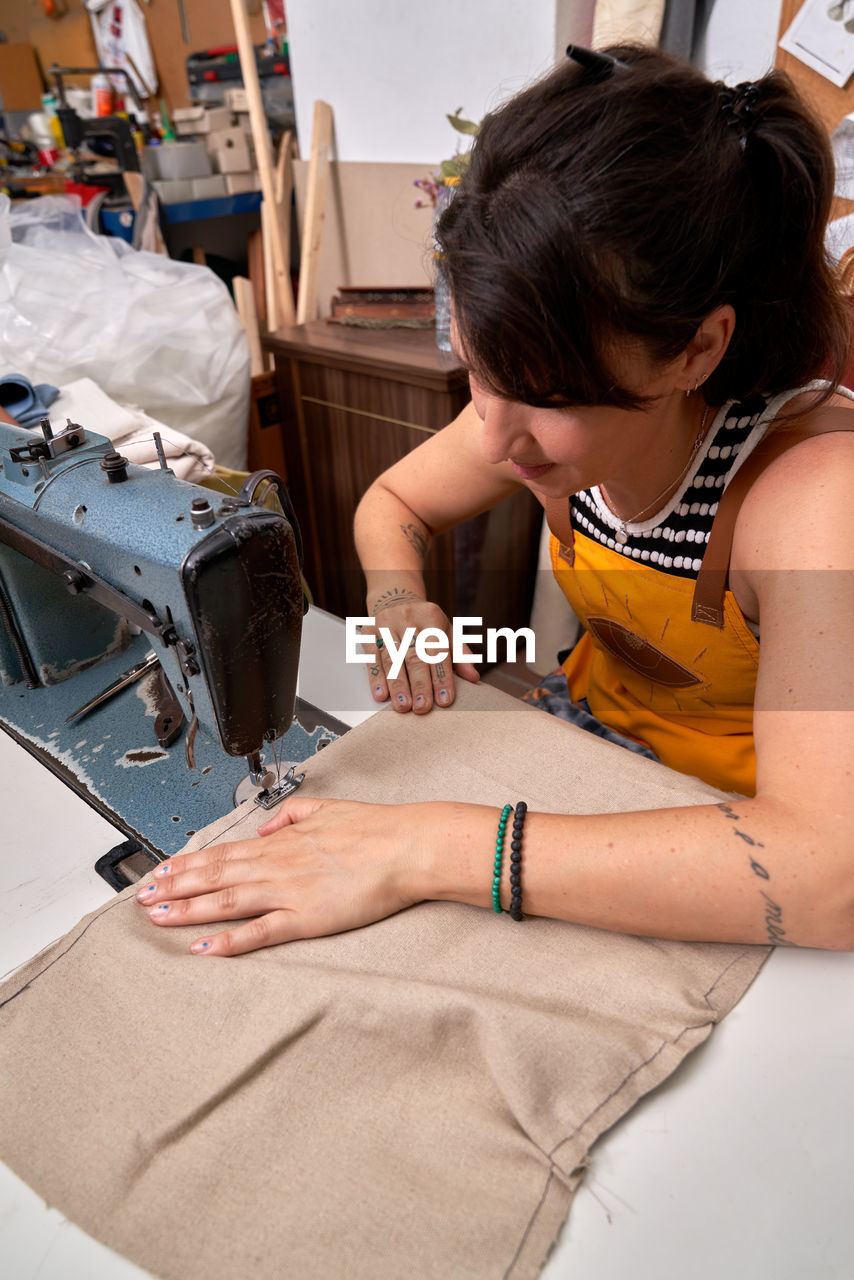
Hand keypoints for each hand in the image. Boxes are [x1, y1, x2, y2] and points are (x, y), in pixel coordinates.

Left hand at [135, 796, 440, 955]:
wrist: (406, 847)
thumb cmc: (374, 829)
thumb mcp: (326, 808)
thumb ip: (291, 815)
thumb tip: (267, 826)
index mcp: (280, 841)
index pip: (223, 852)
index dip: (187, 863)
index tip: (161, 870)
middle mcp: (276, 865)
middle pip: (213, 876)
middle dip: (173, 887)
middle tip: (142, 898)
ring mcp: (287, 892)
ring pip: (225, 901)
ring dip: (187, 910)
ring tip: (157, 917)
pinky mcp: (304, 918)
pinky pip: (258, 932)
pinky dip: (228, 941)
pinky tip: (204, 948)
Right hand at [364, 593, 478, 713]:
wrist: (394, 600)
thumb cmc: (425, 623)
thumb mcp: (446, 631)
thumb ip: (460, 654)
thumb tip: (473, 677)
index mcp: (431, 617)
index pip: (438, 651)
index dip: (442, 677)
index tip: (444, 700)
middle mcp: (407, 619)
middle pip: (414, 656)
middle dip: (419, 684)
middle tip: (422, 707)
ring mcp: (386, 625)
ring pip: (392, 659)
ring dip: (398, 685)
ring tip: (403, 706)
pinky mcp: (368, 633)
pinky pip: (372, 658)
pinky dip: (376, 678)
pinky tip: (381, 695)